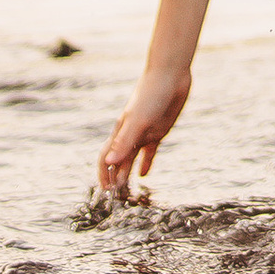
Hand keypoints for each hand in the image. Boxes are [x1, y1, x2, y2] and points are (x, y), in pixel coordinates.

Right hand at [97, 61, 190, 193]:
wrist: (171, 75)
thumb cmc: (151, 94)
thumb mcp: (138, 120)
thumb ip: (124, 141)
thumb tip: (109, 162)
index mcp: (121, 132)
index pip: (106, 158)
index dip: (104, 174)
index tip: (106, 191)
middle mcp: (130, 135)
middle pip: (119, 161)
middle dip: (116, 178)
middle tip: (118, 199)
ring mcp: (144, 133)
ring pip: (132, 159)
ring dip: (128, 173)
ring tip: (128, 192)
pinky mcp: (158, 131)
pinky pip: (149, 152)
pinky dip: (145, 163)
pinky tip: (144, 174)